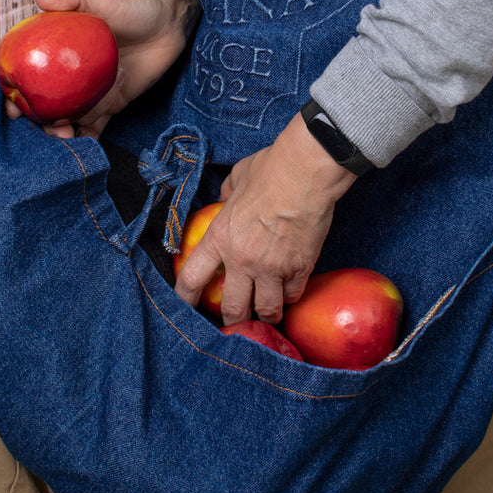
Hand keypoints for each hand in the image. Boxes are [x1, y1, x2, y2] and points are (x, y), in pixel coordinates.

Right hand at [4, 0, 198, 138]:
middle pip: (45, 103)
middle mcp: (68, 75)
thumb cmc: (132, 7)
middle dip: (40, 122)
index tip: (12, 108)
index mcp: (56, 52)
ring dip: (66, 130)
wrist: (168, 23)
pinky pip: (97, 123)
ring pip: (69, 117)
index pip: (28, 74)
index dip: (15, 92)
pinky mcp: (110, 102)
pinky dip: (90, 136)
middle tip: (48, 128)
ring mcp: (88, 91)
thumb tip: (42, 0)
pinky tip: (86, 144)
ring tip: (70, 134)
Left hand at [174, 114, 358, 324]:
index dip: (185, 298)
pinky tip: (289, 291)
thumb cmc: (270, 169)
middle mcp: (243, 260)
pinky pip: (293, 295)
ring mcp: (273, 268)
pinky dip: (290, 296)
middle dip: (232, 321)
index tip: (187, 305)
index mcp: (220, 237)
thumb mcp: (237, 178)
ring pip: (267, 310)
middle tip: (235, 323)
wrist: (306, 171)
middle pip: (233, 308)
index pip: (192, 278)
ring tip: (267, 316)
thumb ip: (227, 195)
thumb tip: (226, 200)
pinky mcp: (300, 268)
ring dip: (265, 316)